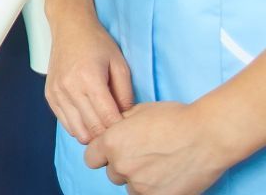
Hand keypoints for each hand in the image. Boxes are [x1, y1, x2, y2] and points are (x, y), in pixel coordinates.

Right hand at [45, 7, 133, 143]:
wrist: (69, 26)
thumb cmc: (97, 42)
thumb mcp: (120, 64)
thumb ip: (126, 94)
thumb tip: (126, 119)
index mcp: (89, 79)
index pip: (108, 120)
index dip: (122, 129)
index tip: (129, 127)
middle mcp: (70, 88)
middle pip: (93, 129)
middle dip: (108, 134)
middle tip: (118, 127)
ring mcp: (57, 92)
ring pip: (78, 132)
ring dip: (92, 133)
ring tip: (102, 123)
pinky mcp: (50, 95)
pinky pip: (65, 123)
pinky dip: (79, 126)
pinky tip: (87, 116)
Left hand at [84, 102, 228, 193]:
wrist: (205, 135)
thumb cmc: (173, 118)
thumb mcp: (137, 111)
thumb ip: (118, 125)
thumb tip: (111, 131)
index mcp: (112, 142)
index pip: (91, 158)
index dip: (100, 154)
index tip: (112, 152)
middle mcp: (122, 165)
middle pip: (112, 173)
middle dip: (123, 165)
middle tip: (142, 155)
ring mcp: (141, 185)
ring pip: (130, 187)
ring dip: (138, 179)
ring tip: (157, 165)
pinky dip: (154, 190)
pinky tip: (166, 176)